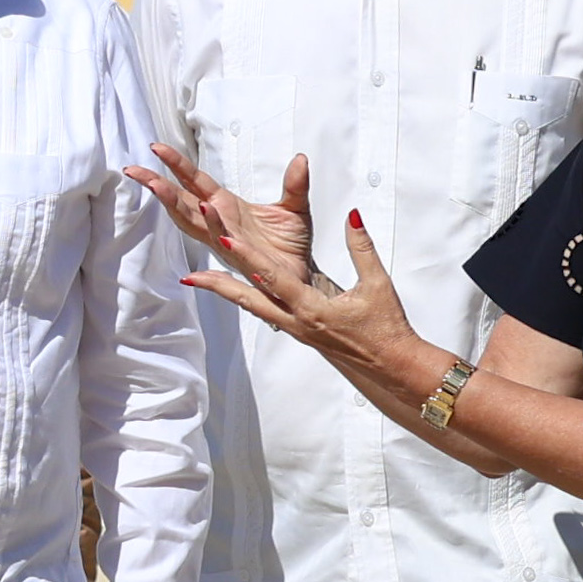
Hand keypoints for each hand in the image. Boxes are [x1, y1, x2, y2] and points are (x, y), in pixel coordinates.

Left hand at [130, 145, 429, 393]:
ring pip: (251, 307)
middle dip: (221, 282)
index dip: (249, 258)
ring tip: (195, 280)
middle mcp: (297, 322)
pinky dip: (244, 298)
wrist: (391, 365)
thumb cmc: (386, 327)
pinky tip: (230, 289)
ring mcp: (295, 329)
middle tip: (192, 271)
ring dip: (224, 292)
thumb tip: (352, 216)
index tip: (226, 239)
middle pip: (250, 299)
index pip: (274, 280)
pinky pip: (264, 312)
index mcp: (314, 310)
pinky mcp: (298, 331)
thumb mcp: (377, 284)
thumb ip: (361, 247)